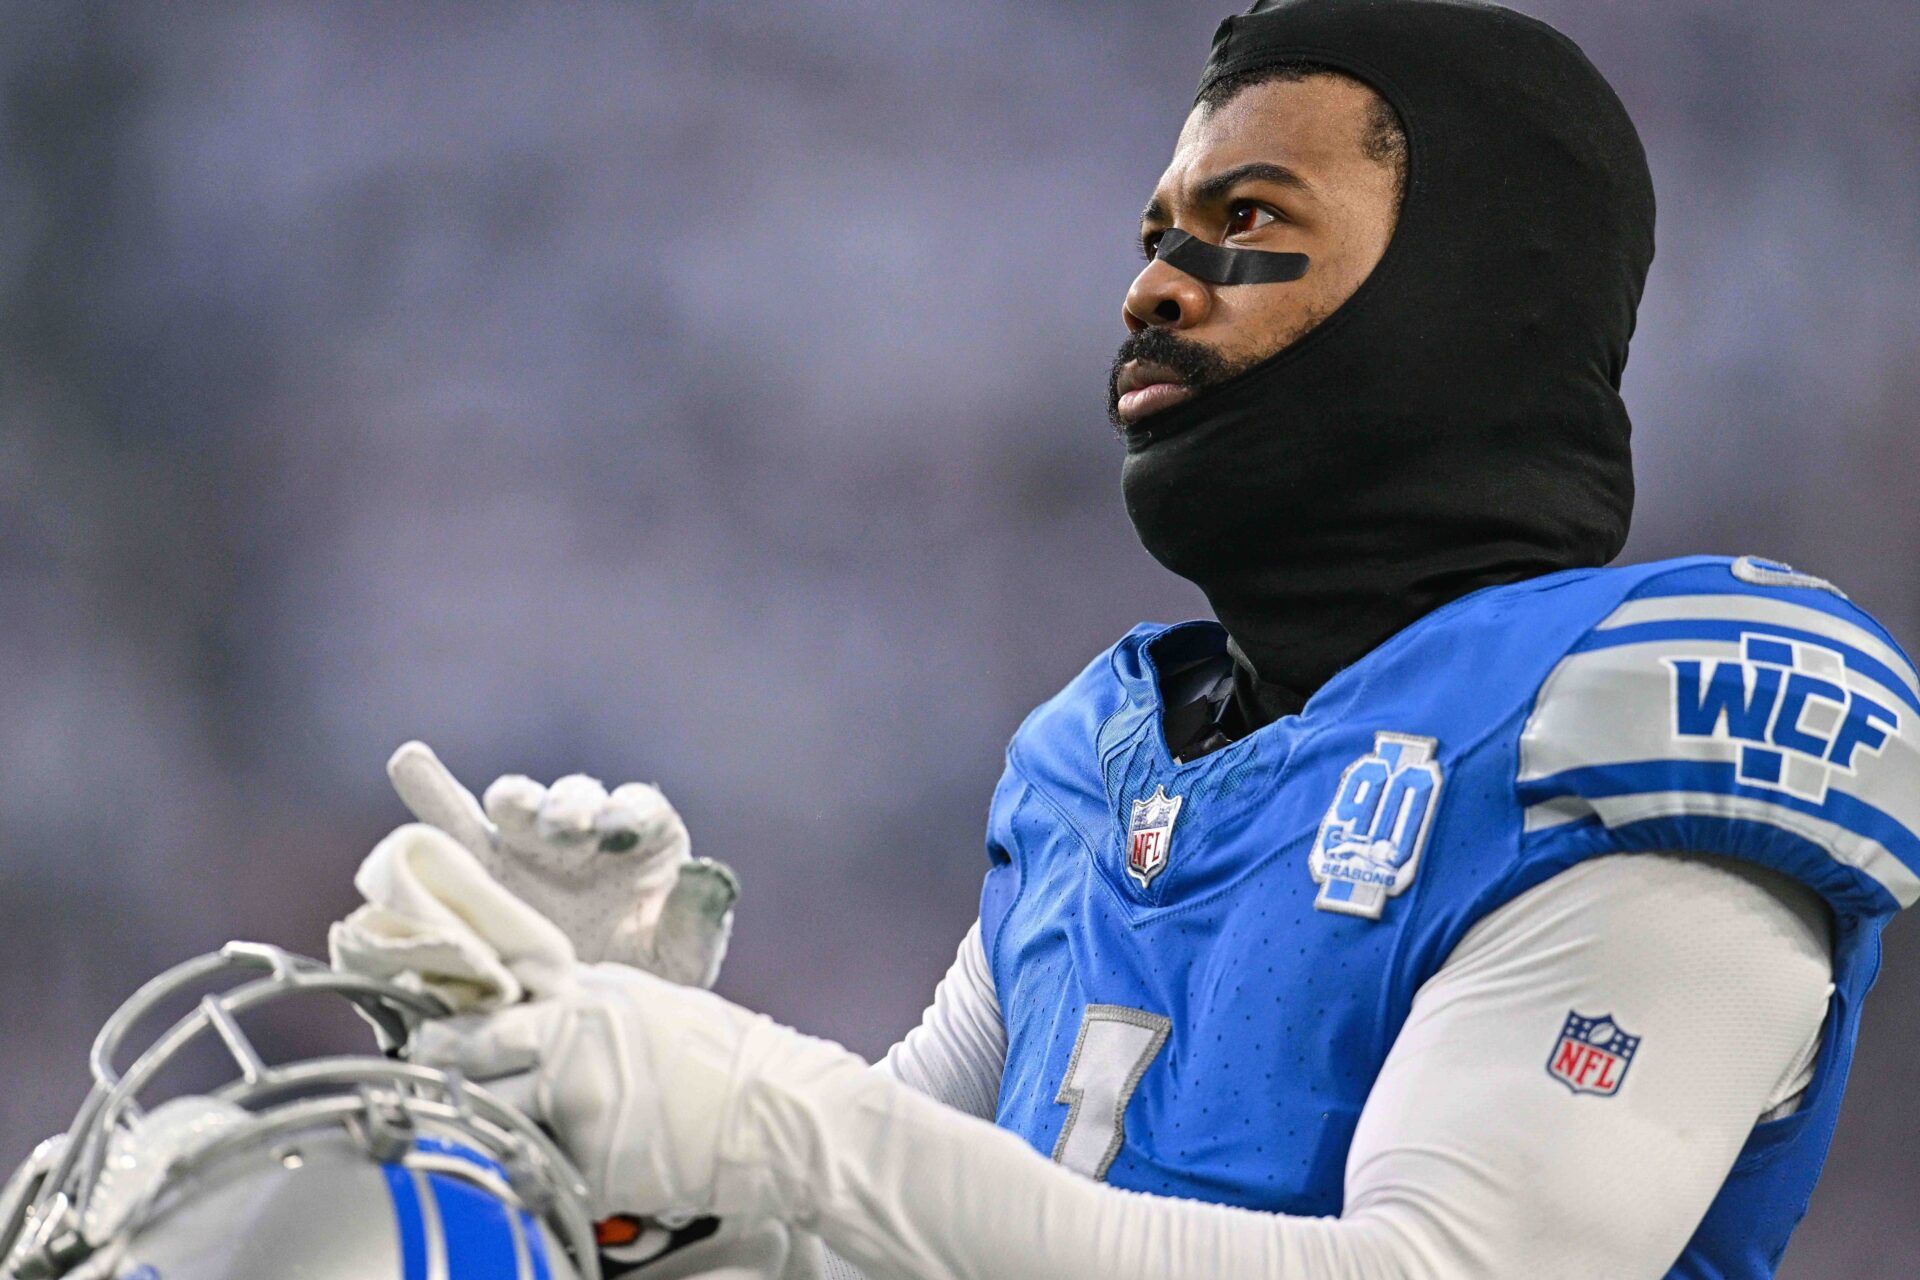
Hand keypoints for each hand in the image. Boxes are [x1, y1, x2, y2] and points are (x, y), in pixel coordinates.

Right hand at [387, 742, 736, 985]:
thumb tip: (708, 870)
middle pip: (576, 801)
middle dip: (571, 810)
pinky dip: (431, 792)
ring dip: (516, 804)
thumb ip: (698, 919)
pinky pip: (452, 824)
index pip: (641, 811)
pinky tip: (410, 761)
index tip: (620, 830)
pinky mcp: (480, 865)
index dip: (630, 814)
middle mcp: (584, 833)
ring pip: (518, 805)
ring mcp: (528, 844)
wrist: (582, 1022)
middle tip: (568, 831)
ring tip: (508, 812)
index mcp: (643, 843)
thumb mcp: (682, 960)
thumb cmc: (643, 981)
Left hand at [410, 961, 864, 1223]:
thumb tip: (526, 1001)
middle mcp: (573, 1048)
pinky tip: (548, 1164)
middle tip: (433, 1080)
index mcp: (587, 1003)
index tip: (429, 1037)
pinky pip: (541, 1170)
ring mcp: (579, 1109)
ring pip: (492, 1119)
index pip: (488, 1012)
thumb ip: (583, 1003)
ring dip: (481, 1124)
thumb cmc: (723, 1054)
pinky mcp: (592, 1167)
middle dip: (444, 1071)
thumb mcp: (648, 1003)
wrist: (779, 1112)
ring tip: (480, 1128)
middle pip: (471, 1060)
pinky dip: (539, 1169)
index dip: (450, 1029)